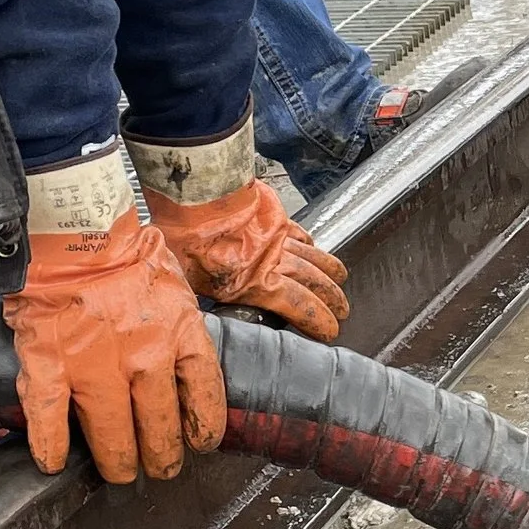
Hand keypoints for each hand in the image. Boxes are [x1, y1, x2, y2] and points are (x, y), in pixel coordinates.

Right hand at [5, 212, 227, 482]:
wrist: (76, 229)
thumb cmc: (127, 252)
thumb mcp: (177, 289)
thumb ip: (183, 330)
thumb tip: (186, 364)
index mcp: (181, 337)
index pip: (203, 399)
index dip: (203, 429)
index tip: (200, 443)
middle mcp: (144, 359)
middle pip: (159, 427)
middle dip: (161, 457)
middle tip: (158, 468)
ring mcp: (95, 366)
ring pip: (111, 434)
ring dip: (116, 461)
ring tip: (118, 472)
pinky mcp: (49, 364)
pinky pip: (49, 418)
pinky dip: (51, 446)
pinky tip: (53, 463)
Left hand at [142, 175, 347, 339]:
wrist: (196, 197)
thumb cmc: (185, 240)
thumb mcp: (188, 282)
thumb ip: (204, 300)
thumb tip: (198, 321)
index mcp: (255, 285)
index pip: (298, 306)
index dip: (318, 320)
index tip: (330, 331)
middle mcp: (273, 264)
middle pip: (313, 284)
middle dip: (331, 299)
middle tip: (343, 310)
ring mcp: (278, 240)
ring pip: (313, 258)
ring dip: (329, 272)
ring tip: (341, 280)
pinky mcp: (276, 219)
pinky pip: (300, 234)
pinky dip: (310, 244)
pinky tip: (315, 248)